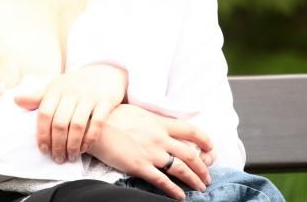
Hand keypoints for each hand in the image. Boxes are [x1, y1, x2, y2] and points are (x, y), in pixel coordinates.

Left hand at [15, 64, 126, 163]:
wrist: (103, 72)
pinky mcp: (105, 101)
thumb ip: (37, 97)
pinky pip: (97, 123)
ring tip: (70, 157)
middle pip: (60, 123)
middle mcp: (71, 92)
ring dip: (73, 145)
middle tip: (57, 158)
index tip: (43, 149)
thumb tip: (16, 101)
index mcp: (55, 90)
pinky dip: (89, 138)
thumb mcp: (55, 87)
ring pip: (78, 125)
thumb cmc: (74, 85)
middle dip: (57, 144)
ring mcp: (89, 96)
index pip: (44, 114)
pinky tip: (84, 148)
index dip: (42, 134)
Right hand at [89, 104, 214, 200]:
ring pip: (181, 169)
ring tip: (200, 187)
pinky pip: (162, 181)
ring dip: (194, 180)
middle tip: (208, 176)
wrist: (94, 125)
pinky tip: (180, 196)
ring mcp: (151, 153)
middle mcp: (159, 138)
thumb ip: (152, 120)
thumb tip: (160, 124)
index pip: (190, 130)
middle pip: (190, 154)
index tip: (211, 147)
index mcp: (159, 123)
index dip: (204, 139)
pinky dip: (174, 191)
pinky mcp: (139, 166)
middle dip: (203, 167)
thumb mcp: (137, 112)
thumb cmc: (111, 116)